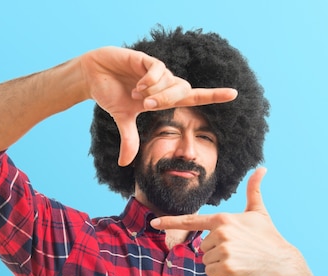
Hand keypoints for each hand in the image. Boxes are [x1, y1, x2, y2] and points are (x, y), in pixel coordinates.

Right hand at [79, 47, 237, 165]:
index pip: (194, 97)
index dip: (213, 95)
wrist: (93, 75)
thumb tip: (125, 163)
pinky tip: (138, 86)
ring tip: (136, 94)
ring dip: (156, 92)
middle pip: (184, 91)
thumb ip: (129, 139)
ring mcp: (157, 71)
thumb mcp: (122, 119)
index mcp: (164, 97)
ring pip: (172, 81)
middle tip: (147, 106)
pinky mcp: (146, 59)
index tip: (234, 94)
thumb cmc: (111, 94)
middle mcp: (165, 82)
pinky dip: (150, 81)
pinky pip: (159, 70)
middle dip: (168, 101)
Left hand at [151, 168, 307, 275]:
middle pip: (203, 246)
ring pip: (205, 260)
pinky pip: (210, 272)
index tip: (153, 223)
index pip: (192, 220)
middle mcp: (220, 232)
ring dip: (219, 263)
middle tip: (239, 250)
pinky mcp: (226, 266)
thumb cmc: (269, 237)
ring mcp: (222, 250)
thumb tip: (262, 168)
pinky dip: (222, 273)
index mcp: (223, 219)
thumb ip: (254, 190)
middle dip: (217, 251)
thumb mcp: (259, 212)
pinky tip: (238, 268)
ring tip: (239, 258)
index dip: (170, 222)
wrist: (283, 262)